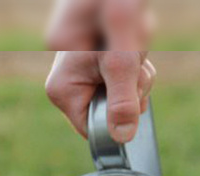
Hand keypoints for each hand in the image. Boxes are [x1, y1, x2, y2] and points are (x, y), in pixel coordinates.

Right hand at [44, 0, 155, 142]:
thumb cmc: (113, 1)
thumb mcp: (123, 53)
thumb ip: (122, 95)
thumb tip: (122, 137)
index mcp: (61, 88)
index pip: (94, 128)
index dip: (121, 109)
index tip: (130, 77)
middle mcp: (65, 81)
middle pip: (110, 106)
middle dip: (133, 81)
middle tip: (134, 48)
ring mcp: (79, 66)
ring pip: (121, 86)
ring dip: (138, 62)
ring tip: (132, 32)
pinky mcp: (93, 54)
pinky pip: (122, 66)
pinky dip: (135, 50)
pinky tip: (130, 29)